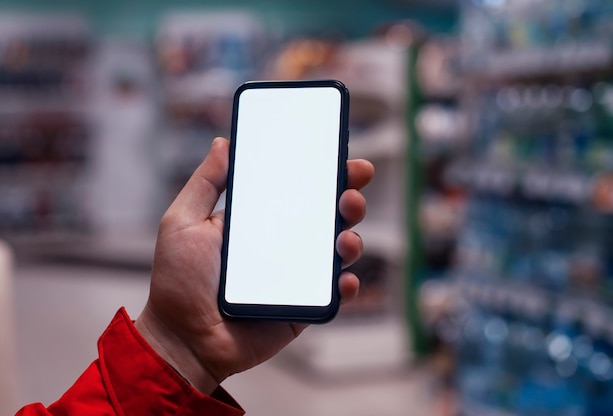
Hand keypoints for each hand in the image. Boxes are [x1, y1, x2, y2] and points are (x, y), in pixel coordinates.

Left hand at [135, 137, 373, 393]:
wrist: (183, 339)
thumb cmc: (178, 281)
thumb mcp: (182, 222)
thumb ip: (204, 183)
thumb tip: (224, 143)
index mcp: (259, 219)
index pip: (298, 188)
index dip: (323, 171)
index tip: (340, 154)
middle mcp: (283, 243)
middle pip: (327, 214)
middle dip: (349, 197)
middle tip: (352, 190)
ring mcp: (297, 275)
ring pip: (338, 250)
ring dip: (352, 238)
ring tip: (345, 237)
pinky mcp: (304, 306)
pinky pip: (334, 293)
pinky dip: (346, 284)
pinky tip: (342, 278)